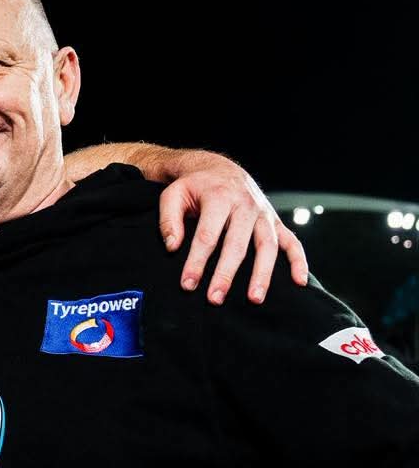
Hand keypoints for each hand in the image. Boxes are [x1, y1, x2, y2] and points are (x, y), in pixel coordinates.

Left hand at [157, 155, 308, 303]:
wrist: (218, 169)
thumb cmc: (193, 187)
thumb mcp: (173, 195)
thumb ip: (169, 220)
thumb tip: (173, 247)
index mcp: (218, 197)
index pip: (207, 235)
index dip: (197, 262)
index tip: (188, 284)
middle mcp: (245, 205)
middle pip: (237, 244)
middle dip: (226, 273)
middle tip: (215, 298)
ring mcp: (263, 213)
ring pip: (267, 245)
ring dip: (262, 273)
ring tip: (254, 298)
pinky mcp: (275, 221)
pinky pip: (292, 241)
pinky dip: (299, 260)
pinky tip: (299, 281)